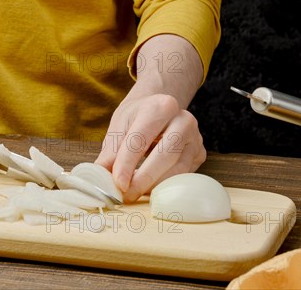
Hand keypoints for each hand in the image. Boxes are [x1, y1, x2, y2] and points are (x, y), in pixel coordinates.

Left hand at [95, 34, 205, 202]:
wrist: (160, 109)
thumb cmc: (138, 117)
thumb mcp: (120, 126)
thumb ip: (111, 152)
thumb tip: (100, 179)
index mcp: (161, 106)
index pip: (141, 138)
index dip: (127, 164)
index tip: (118, 184)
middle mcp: (183, 119)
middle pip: (165, 155)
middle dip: (143, 179)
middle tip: (126, 195)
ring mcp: (196, 137)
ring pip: (178, 169)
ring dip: (155, 186)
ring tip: (135, 193)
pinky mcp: (200, 154)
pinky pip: (184, 176)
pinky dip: (165, 186)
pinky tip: (150, 189)